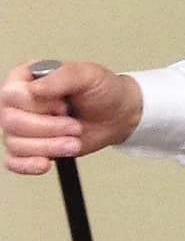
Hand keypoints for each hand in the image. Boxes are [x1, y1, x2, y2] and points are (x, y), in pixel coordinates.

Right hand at [2, 61, 142, 174]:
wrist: (117, 115)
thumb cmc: (102, 91)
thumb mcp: (88, 74)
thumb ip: (62, 76)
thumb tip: (34, 89)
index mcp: (25, 78)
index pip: (12, 95)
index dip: (39, 104)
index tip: (63, 105)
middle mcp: (17, 102)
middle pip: (11, 121)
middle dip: (48, 128)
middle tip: (75, 127)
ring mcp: (21, 126)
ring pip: (15, 143)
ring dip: (47, 146)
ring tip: (73, 143)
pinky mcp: (29, 147)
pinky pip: (13, 161)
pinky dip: (27, 165)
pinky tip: (46, 163)